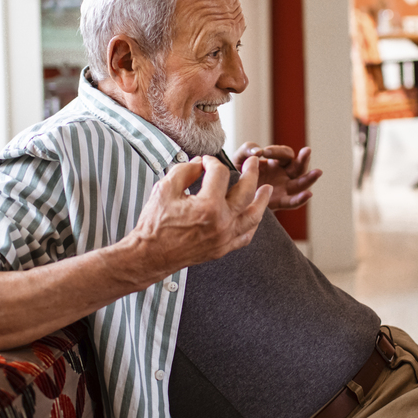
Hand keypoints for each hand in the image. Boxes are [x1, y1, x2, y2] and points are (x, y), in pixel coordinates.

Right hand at [125, 155, 271, 283]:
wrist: (150, 256)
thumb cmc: (155, 223)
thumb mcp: (165, 189)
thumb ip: (184, 171)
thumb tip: (200, 163)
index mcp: (208, 206)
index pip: (219, 174)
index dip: (212, 162)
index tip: (205, 161)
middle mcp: (222, 222)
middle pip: (246, 191)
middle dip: (251, 173)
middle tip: (253, 162)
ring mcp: (225, 238)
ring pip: (253, 216)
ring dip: (262, 200)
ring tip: (267, 189)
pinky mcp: (223, 249)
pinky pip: (246, 236)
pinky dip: (252, 224)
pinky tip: (254, 215)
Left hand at [233, 142, 322, 209]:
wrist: (229, 197)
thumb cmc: (235, 175)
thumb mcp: (238, 159)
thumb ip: (246, 150)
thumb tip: (258, 152)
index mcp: (276, 162)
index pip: (284, 154)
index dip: (277, 151)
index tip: (265, 152)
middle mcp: (283, 174)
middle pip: (298, 166)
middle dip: (303, 158)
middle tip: (307, 150)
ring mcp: (283, 188)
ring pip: (301, 183)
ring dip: (309, 178)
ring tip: (318, 172)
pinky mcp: (279, 202)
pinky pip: (292, 202)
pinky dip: (300, 199)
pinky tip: (308, 194)